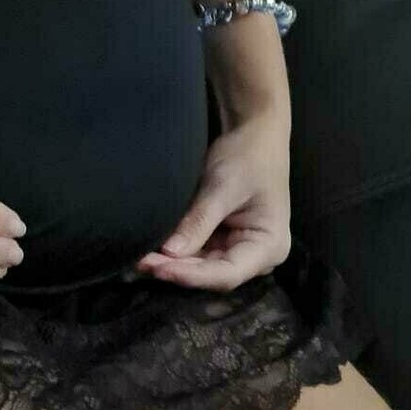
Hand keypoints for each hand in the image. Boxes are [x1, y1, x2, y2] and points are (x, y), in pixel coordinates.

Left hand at [129, 111, 292, 291]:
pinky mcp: (223, 242)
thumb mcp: (222, 187)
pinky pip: (197, 255)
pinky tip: (152, 251)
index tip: (159, 268)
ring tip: (140, 259)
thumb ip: (198, 222)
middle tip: (141, 263)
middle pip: (213, 274)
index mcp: (270, 245)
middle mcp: (258, 256)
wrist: (253, 133)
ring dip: (173, 264)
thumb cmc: (247, 155)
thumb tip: (169, 254)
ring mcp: (240, 250)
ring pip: (201, 268)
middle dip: (177, 270)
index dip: (192, 276)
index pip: (227, 273)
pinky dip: (176, 254)